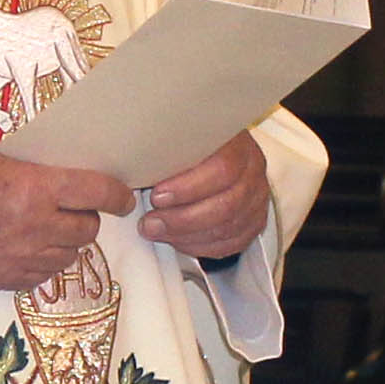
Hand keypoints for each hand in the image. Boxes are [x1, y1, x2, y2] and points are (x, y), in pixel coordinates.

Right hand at [0, 142, 139, 294]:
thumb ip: (35, 166)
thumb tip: (70, 168)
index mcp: (31, 188)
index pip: (96, 194)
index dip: (117, 195)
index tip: (122, 197)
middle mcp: (32, 227)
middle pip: (87, 230)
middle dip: (85, 217)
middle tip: (70, 208)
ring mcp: (18, 258)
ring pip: (69, 256)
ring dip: (65, 241)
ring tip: (45, 228)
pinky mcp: (4, 279)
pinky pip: (43, 275)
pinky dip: (43, 261)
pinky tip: (26, 246)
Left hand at [132, 131, 273, 261]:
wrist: (210, 151)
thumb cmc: (186, 145)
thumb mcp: (174, 137)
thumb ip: (161, 151)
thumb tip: (127, 171)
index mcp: (236, 142)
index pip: (222, 168)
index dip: (189, 188)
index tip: (157, 196)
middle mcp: (253, 169)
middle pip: (227, 204)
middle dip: (183, 220)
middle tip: (150, 223)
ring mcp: (257, 196)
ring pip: (229, 227)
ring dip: (187, 235)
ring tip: (157, 232)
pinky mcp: (254, 220)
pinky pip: (233, 242)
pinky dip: (202, 246)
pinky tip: (178, 241)